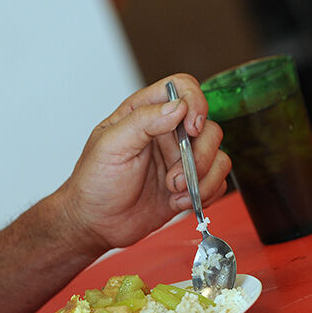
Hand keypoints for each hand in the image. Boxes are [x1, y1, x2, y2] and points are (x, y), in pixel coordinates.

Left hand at [57, 73, 229, 251]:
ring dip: (202, 179)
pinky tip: (178, 202)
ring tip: (175, 192)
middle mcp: (167, 133)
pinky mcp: (189, 185)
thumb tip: (177, 106)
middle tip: (176, 177)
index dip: (195, 102)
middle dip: (200, 155)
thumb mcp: (110, 146)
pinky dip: (205, 194)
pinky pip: (217, 182)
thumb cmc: (94, 182)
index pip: (182, 88)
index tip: (192, 128)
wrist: (95, 224)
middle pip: (208, 127)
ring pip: (218, 156)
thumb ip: (143, 121)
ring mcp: (179, 159)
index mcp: (144, 114)